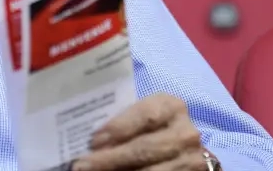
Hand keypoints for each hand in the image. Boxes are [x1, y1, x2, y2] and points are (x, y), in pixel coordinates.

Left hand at [72, 93, 205, 170]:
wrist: (182, 149)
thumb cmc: (151, 127)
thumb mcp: (142, 117)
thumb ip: (123, 121)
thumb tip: (90, 140)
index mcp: (171, 107)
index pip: (144, 116)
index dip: (118, 128)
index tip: (93, 141)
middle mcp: (185, 132)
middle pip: (143, 148)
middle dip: (109, 159)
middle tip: (82, 165)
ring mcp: (190, 158)